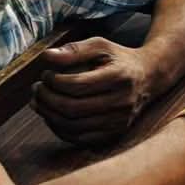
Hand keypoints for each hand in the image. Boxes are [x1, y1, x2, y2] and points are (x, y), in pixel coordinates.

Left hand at [33, 37, 159, 145]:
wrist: (148, 78)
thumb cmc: (119, 59)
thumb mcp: (100, 46)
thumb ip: (74, 49)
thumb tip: (46, 57)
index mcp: (119, 77)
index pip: (77, 85)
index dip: (54, 81)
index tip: (45, 74)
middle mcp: (121, 102)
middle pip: (72, 108)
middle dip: (47, 99)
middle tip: (37, 88)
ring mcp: (119, 122)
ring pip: (73, 126)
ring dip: (49, 115)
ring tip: (39, 101)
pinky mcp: (114, 134)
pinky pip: (79, 139)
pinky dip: (59, 129)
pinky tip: (51, 115)